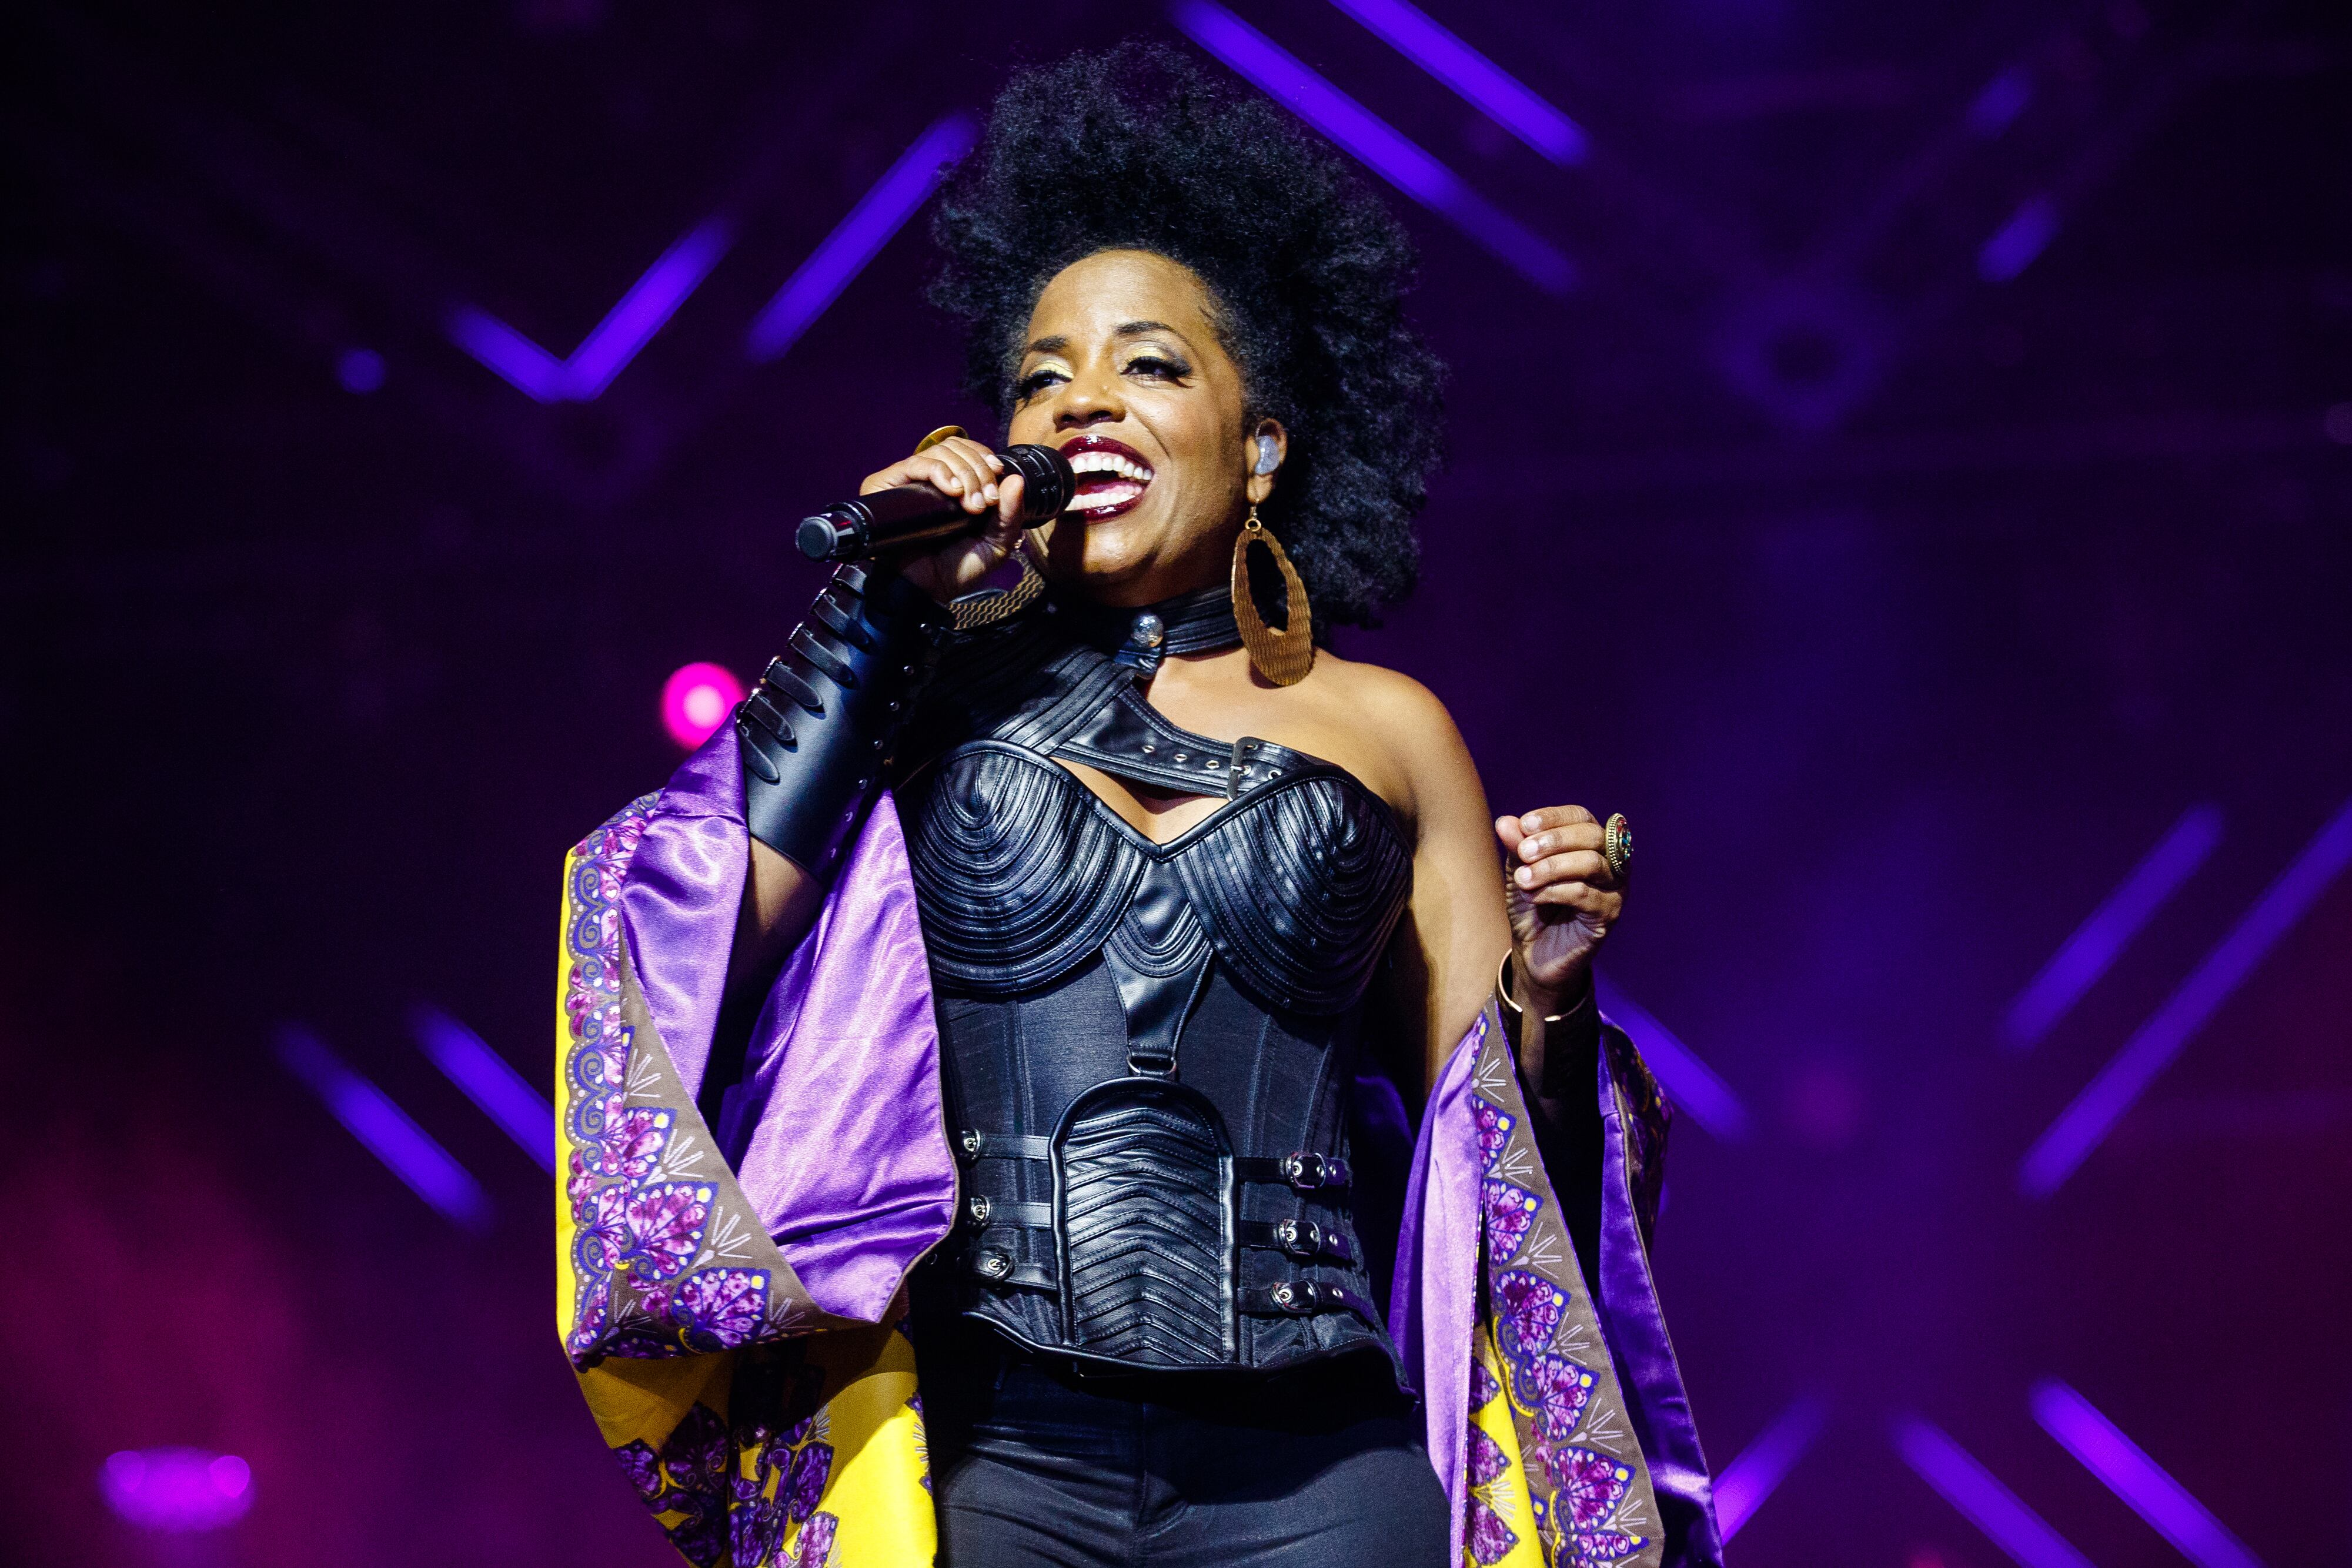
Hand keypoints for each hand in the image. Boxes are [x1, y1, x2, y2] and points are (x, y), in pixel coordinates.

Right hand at [857, 434, 1029, 602]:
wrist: (923, 591)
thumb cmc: (955, 571)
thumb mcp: (995, 545)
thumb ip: (1010, 516)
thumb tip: (1016, 479)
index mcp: (955, 487)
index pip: (968, 451)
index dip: (984, 458)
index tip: (997, 476)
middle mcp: (931, 480)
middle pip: (956, 447)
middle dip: (978, 470)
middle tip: (984, 502)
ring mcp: (909, 481)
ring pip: (939, 452)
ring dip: (963, 472)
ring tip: (969, 504)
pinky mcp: (887, 485)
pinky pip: (915, 463)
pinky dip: (939, 471)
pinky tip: (952, 490)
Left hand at [1495, 805, 1622, 1016]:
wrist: (1534, 952)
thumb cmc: (1532, 905)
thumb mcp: (1519, 872)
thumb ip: (1517, 847)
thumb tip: (1505, 821)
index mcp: (1590, 842)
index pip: (1580, 816)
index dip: (1553, 817)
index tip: (1524, 824)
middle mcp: (1610, 861)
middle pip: (1591, 836)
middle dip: (1553, 841)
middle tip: (1523, 853)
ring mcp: (1615, 887)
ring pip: (1591, 863)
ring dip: (1551, 867)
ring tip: (1523, 879)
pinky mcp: (1610, 914)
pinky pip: (1586, 894)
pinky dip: (1555, 891)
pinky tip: (1535, 897)